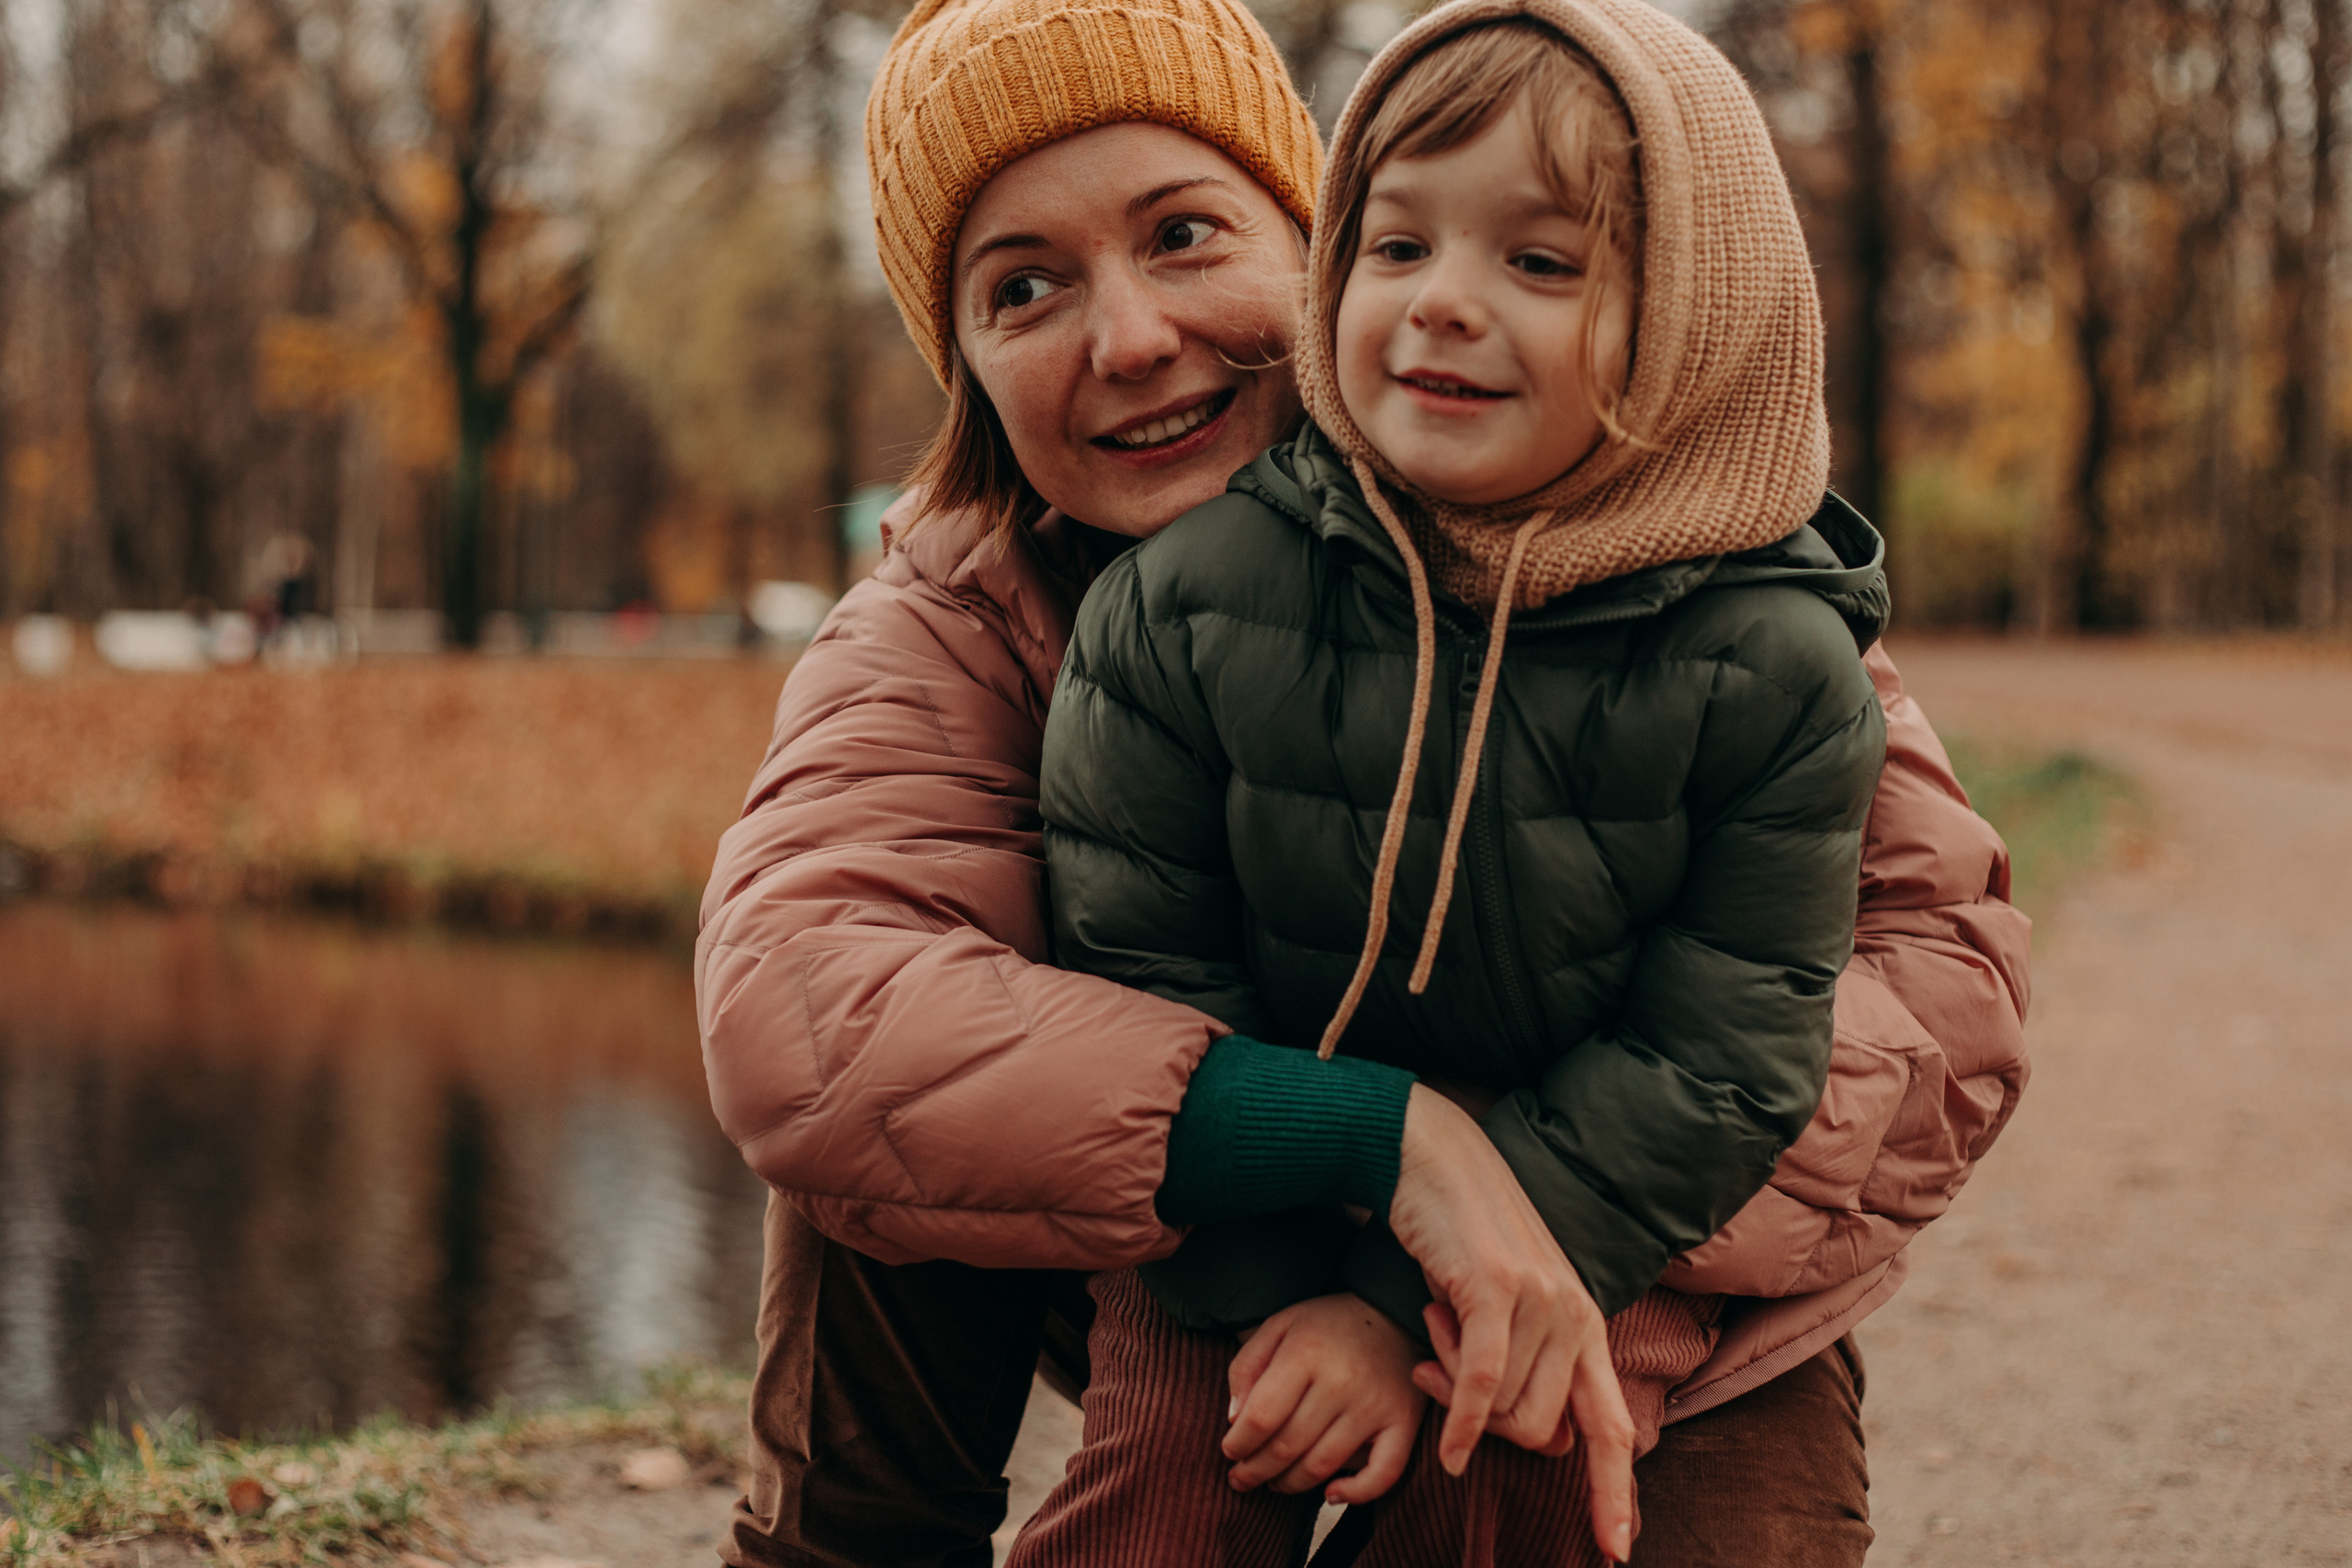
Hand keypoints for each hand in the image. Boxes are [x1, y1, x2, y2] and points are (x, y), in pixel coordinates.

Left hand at [1222, 1294, 1425, 1504]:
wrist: (1392, 1311)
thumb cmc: (1327, 1323)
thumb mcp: (1278, 1325)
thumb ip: (1246, 1366)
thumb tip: (1234, 1421)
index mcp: (1306, 1352)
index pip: (1261, 1416)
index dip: (1238, 1444)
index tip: (1229, 1452)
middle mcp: (1342, 1381)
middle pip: (1288, 1446)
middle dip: (1256, 1471)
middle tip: (1241, 1479)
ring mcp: (1375, 1405)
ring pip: (1323, 1466)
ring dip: (1290, 1485)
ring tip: (1274, 1483)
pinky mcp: (1404, 1422)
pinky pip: (1383, 1474)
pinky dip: (1356, 1494)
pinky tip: (1331, 1495)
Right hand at [1387, 1085, 1638, 1561]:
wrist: (1429, 1154)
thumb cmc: (1458, 1233)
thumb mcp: (1502, 1302)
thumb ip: (1524, 1362)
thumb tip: (1536, 1437)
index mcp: (1582, 1322)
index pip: (1612, 1424)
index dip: (1615, 1490)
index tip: (1615, 1549)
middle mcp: (1573, 1314)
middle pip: (1542, 1430)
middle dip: (1489, 1429)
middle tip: (1439, 1369)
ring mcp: (1539, 1300)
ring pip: (1508, 1408)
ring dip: (1458, 1397)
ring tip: (1432, 1332)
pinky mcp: (1496, 1289)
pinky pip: (1483, 1383)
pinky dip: (1463, 1423)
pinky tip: (1448, 1452)